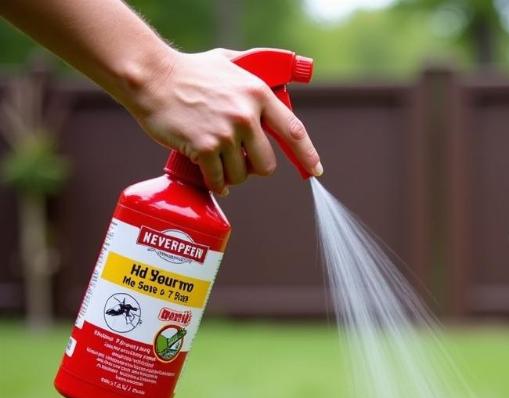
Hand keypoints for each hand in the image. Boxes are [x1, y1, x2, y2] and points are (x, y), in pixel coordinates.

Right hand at [130, 48, 322, 193]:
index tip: (315, 170)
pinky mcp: (204, 147)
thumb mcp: (228, 63)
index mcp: (257, 94)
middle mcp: (246, 114)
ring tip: (218, 160)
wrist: (152, 77)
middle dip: (254, 168)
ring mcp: (225, 133)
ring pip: (241, 175)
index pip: (293, 130)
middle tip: (240, 160)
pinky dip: (215, 183)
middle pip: (267, 165)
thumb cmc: (189, 71)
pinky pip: (219, 180)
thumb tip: (277, 86)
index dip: (307, 155)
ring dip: (231, 175)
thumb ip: (252, 76)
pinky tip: (210, 177)